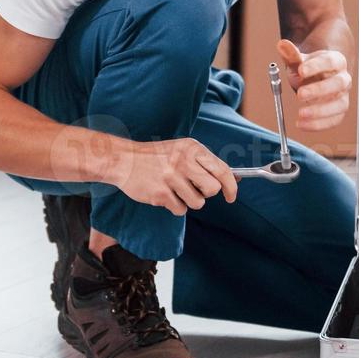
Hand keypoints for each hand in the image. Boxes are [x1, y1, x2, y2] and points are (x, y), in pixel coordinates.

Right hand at [103, 137, 237, 215]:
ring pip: (197, 203)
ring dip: (189, 201)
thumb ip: (206, 163)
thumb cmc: (156, 157)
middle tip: (194, 189)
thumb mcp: (182, 150)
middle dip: (206, 194)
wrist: (124, 160)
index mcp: (192, 148)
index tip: (231, 196)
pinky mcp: (161, 193)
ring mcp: (171, 177)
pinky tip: (164, 194)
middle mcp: (184, 161)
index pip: (222, 170)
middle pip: (212, 189)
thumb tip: (235, 178)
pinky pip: (180, 209)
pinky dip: (174, 206)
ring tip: (175, 190)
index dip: (231, 186)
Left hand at [277, 39, 351, 130]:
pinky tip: (302, 124)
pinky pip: (334, 120)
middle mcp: (343, 79)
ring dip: (320, 111)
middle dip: (319, 90)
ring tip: (301, 113)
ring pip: (340, 105)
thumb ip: (291, 54)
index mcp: (336, 61)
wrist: (315, 79)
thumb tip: (282, 45)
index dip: (317, 66)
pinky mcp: (339, 112)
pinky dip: (318, 124)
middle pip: (338, 84)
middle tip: (300, 94)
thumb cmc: (308, 70)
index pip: (331, 62)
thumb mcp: (298, 61)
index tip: (301, 70)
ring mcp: (343, 96)